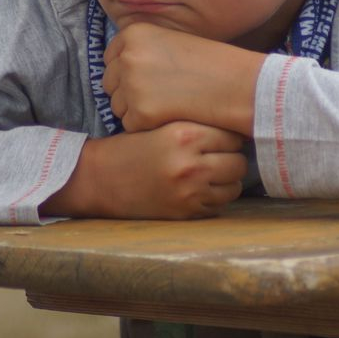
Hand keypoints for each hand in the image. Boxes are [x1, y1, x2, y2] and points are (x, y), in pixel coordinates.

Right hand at [42, 121, 246, 219]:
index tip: (222, 138)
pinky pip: (219, 206)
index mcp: (184, 134)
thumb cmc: (131, 147)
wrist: (99, 178)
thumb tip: (237, 127)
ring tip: (209, 175)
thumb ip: (196, 125)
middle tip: (218, 157)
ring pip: (235, 187)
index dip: (229, 136)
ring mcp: (190, 191)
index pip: (233, 135)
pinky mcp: (186, 213)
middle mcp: (190, 163)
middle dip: (231, 159)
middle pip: (239, 162)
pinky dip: (213, 199)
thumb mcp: (161, 125)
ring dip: (226, 181)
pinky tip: (197, 190)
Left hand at [102, 24, 264, 133]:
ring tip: (166, 105)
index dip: (125, 71)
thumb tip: (119, 67)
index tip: (145, 79)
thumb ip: (142, 50)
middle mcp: (127, 57)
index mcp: (134, 34)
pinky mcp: (140, 113)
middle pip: (110, 83)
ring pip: (118, 106)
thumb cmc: (209, 63)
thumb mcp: (170, 40)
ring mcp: (131, 86)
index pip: (110, 58)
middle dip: (127, 92)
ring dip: (135, 110)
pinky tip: (169, 117)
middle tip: (156, 96)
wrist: (234, 84)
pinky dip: (146, 126)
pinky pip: (131, 125)